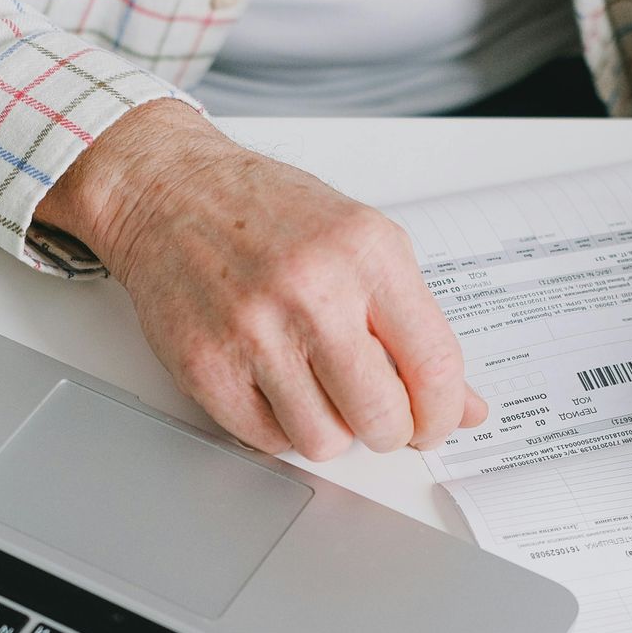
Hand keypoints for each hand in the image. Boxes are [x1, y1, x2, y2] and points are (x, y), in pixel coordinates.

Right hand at [35, 101, 485, 459]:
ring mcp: (254, 330)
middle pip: (381, 417)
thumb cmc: (266, 213)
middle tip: (376, 417)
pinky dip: (280, 429)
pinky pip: (267, 440)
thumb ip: (415, 324)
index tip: (432, 423)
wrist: (168, 190)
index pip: (433, 366)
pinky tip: (276, 391)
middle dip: (388, 432)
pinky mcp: (206, 365)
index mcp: (367, 253)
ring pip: (323, 442)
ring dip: (330, 432)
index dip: (440, 414)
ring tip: (319, 396)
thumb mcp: (360, 243)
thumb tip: (463, 405)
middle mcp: (313, 290)